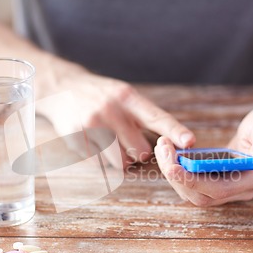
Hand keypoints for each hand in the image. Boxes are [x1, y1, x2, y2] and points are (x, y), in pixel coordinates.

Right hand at [38, 68, 195, 168]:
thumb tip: (175, 143)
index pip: (157, 117)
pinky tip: (93, 141)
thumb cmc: (101, 96)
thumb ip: (145, 116)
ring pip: (121, 162)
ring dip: (120, 159)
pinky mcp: (76, 139)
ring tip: (110, 142)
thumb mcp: (124, 95)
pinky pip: (100, 164)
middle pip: (141, 151)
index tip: (189, 142)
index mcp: (128, 97)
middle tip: (128, 141)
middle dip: (139, 152)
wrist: (62, 88)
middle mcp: (111, 109)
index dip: (175, 131)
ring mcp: (92, 125)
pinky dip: (100, 159)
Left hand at [154, 107, 252, 205]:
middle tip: (161, 149)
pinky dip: (176, 170)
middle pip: (199, 195)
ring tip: (161, 147)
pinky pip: (190, 183)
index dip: (193, 180)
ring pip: (191, 192)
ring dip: (172, 172)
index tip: (172, 166)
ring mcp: (225, 189)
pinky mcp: (214, 182)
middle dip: (176, 175)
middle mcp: (238, 191)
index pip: (218, 189)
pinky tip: (168, 151)